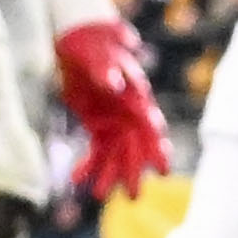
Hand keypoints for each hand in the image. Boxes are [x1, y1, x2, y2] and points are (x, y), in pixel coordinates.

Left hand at [54, 15, 172, 193]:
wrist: (81, 40)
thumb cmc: (94, 45)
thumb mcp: (98, 55)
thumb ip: (107, 70)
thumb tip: (115, 83)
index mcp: (136, 98)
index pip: (150, 127)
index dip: (156, 148)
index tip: (161, 170)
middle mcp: (130, 114)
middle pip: (136, 147)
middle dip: (135, 171)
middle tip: (134, 197)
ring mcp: (115, 121)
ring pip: (116, 154)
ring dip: (110, 174)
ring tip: (99, 196)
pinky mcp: (98, 126)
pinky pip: (96, 151)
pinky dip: (88, 165)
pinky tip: (76, 179)